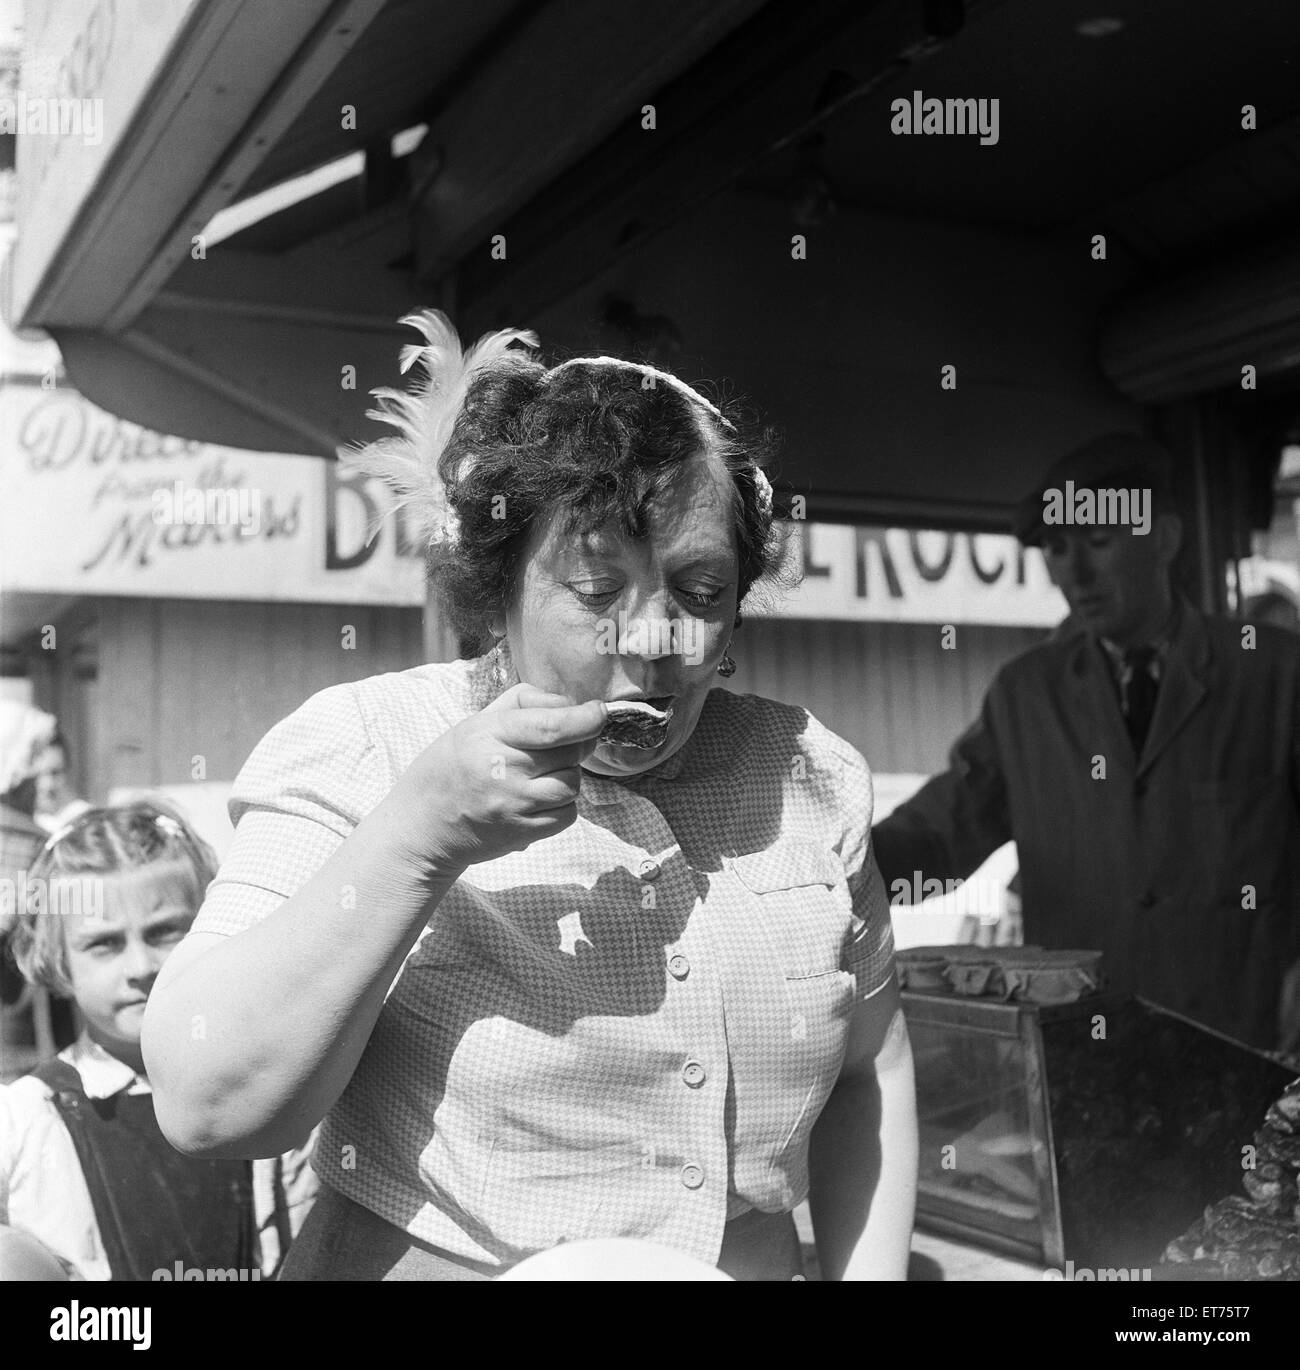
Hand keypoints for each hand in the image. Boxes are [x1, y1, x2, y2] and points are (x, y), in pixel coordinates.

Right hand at [389, 684, 607, 872]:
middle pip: (570, 752)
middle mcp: (503, 771)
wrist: (423, 827)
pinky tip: (537, 798)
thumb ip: (521, 703)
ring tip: (540, 774)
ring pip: (573, 783)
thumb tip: (569, 702)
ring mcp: (515, 806)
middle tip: (560, 744)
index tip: (599, 711)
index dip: (585, 717)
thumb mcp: (474, 723)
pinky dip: (562, 804)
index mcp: (488, 735)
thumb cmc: (449, 768)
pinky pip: (568, 814)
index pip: (552, 725)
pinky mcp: (524, 833)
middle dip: (576, 743)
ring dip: (567, 775)